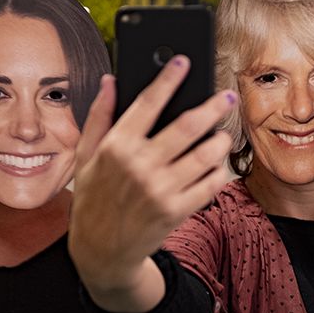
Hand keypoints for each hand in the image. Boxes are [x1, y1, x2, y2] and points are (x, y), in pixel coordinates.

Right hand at [68, 56, 234, 312]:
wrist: (102, 253)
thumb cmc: (94, 199)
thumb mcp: (85, 157)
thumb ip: (99, 116)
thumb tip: (110, 79)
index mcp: (116, 147)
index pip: (147, 102)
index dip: (168, 77)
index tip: (184, 60)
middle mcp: (140, 166)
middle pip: (188, 125)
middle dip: (214, 106)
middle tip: (227, 96)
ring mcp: (161, 190)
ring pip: (206, 154)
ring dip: (221, 139)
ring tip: (223, 133)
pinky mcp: (177, 211)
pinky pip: (211, 184)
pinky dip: (219, 171)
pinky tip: (218, 164)